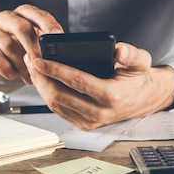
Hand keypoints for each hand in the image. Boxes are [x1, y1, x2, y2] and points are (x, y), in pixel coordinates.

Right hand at [0, 4, 62, 83]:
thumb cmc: (17, 48)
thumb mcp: (32, 42)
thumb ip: (45, 43)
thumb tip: (64, 53)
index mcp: (23, 14)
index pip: (36, 14)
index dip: (48, 24)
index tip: (58, 36)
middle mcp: (6, 18)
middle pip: (21, 27)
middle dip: (34, 47)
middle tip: (43, 62)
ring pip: (8, 43)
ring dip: (21, 63)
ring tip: (30, 77)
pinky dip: (4, 67)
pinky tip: (12, 75)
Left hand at [24, 42, 173, 129]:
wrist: (143, 99)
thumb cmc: (138, 77)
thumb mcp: (141, 61)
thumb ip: (131, 54)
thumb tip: (118, 50)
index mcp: (111, 95)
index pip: (77, 82)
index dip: (55, 70)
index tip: (39, 59)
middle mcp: (99, 112)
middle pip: (59, 96)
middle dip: (41, 77)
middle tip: (30, 58)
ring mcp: (90, 121)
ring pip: (55, 105)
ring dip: (40, 85)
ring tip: (32, 66)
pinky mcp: (83, 124)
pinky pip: (59, 110)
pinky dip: (47, 94)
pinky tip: (41, 79)